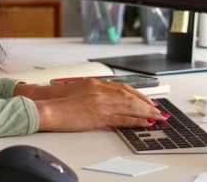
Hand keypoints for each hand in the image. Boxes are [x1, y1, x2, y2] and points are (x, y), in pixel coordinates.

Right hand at [15, 80, 163, 132]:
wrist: (48, 107)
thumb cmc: (59, 102)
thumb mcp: (80, 94)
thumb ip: (95, 96)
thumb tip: (106, 105)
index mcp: (96, 84)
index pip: (123, 88)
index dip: (138, 94)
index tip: (147, 100)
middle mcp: (101, 90)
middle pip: (130, 96)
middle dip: (146, 103)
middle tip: (159, 109)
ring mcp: (101, 103)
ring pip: (130, 107)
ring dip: (146, 112)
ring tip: (158, 117)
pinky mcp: (99, 115)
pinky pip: (123, 119)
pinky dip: (136, 121)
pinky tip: (145, 123)